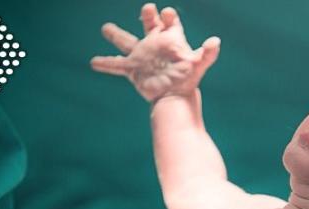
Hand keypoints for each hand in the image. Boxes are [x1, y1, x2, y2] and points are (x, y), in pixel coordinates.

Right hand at [91, 4, 219, 101]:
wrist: (174, 99)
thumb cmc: (187, 81)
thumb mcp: (197, 65)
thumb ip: (206, 53)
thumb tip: (215, 41)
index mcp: (171, 41)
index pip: (170, 24)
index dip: (169, 17)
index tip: (167, 13)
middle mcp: (156, 46)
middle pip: (151, 26)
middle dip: (149, 16)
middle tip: (148, 8)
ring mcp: (143, 57)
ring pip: (126, 42)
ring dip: (116, 35)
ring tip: (105, 27)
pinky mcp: (134, 70)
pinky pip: (116, 65)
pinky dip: (105, 63)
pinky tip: (93, 62)